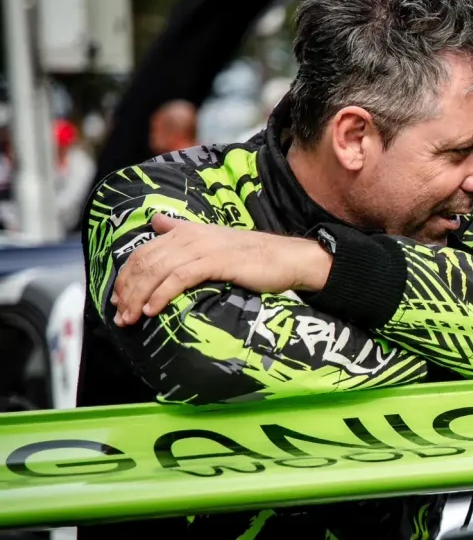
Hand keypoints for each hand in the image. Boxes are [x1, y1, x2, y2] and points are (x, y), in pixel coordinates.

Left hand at [111, 214, 331, 326]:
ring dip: (139, 297)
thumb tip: (157, 221)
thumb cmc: (252, 257)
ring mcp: (203, 248)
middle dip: (127, 290)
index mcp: (186, 231)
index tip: (118, 300)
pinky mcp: (216, 262)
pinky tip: (153, 310)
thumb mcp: (213, 241)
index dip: (126, 276)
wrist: (287, 258)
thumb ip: (183, 231)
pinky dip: (161, 294)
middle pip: (145, 261)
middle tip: (119, 315)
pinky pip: (179, 278)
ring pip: (157, 270)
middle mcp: (190, 236)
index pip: (143, 251)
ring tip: (130, 318)